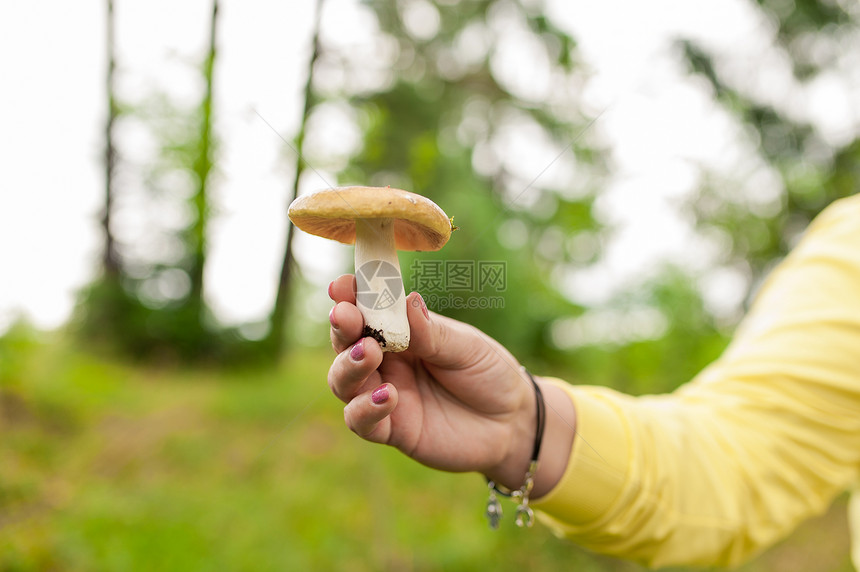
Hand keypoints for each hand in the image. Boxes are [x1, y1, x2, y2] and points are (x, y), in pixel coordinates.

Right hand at [326, 274, 537, 489]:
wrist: (513, 422)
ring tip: (367, 352)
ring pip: (343, 382)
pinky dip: (366, 408)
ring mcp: (384, 395)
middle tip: (345, 316)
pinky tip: (389, 395)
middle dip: (342, 329)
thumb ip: (433, 332)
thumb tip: (408, 301)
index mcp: (401, 333)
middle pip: (345, 344)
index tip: (342, 285)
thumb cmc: (488, 374)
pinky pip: (362, 421)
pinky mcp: (392, 430)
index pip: (366, 311)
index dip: (350, 297)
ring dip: (348, 366)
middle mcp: (385, 362)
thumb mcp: (466, 347)